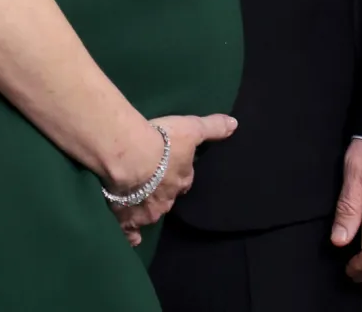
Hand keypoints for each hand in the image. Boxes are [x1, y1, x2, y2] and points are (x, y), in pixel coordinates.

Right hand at [113, 113, 237, 244]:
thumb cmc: (162, 142)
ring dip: (148, 209)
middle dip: (163, 192)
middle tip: (154, 182)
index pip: (185, 180)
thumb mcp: (191, 128)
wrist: (130, 158)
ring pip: (151, 214)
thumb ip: (211, 127)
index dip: (181, 175)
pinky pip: (130, 233)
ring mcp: (147, 212)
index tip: (176, 169)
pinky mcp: (127, 220)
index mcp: (182, 180)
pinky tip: (133, 236)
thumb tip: (235, 124)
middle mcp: (167, 200)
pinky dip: (132, 235)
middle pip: (168, 197)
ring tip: (141, 204)